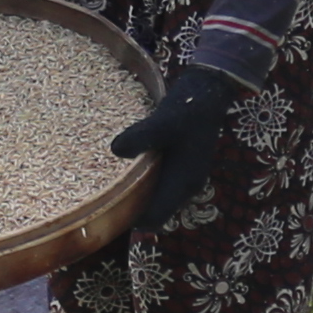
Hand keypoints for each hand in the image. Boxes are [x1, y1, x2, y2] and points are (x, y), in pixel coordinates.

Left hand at [108, 66, 240, 234]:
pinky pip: (161, 184)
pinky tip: (129, 167)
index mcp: (183, 182)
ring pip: (158, 198)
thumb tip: (115, 150)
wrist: (208, 93)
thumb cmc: (188, 109)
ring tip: (113, 184)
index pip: (156, 217)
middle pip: (156, 211)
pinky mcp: (183, 166)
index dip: (133, 220)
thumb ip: (141, 137)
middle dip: (133, 209)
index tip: (108, 211)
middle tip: (105, 198)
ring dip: (139, 195)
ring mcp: (186, 177)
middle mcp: (186, 186)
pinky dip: (145, 182)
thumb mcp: (162, 122)